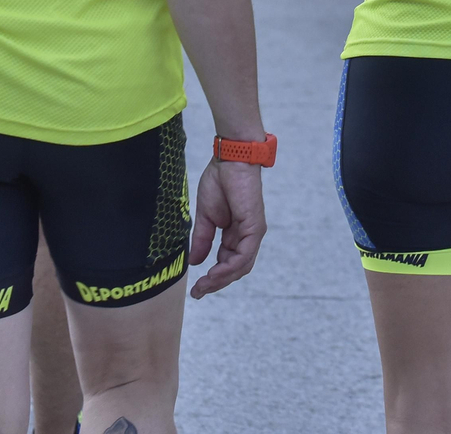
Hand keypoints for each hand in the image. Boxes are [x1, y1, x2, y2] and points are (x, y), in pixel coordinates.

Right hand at [187, 159, 265, 297]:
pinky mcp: (255, 227)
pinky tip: (215, 273)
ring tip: (204, 285)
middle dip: (216, 283)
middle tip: (198, 292)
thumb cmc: (220, 181)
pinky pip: (244, 255)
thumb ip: (203, 239)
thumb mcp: (206, 216)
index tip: (195, 288)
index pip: (226, 262)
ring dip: (222, 279)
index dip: (212, 277)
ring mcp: (253, 233)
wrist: (231, 159)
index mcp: (236, 234)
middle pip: (235, 269)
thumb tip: (195, 261)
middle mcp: (247, 236)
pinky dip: (230, 267)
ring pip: (241, 266)